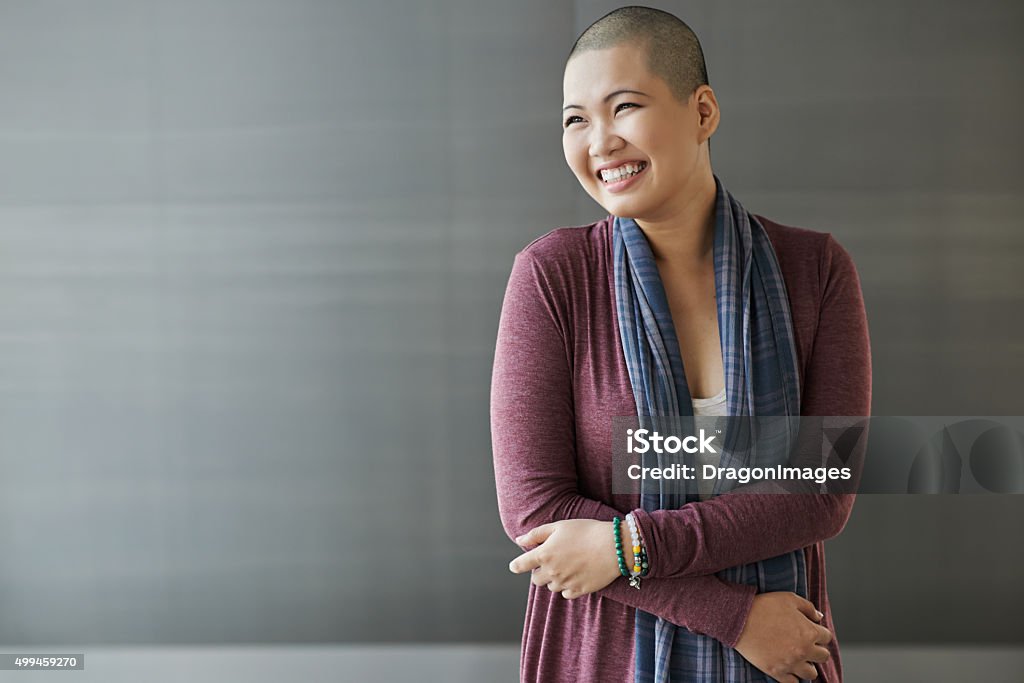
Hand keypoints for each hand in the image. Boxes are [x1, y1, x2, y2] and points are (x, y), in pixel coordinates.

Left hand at [507, 520, 621, 598]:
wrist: (613, 546)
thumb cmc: (586, 531)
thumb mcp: (558, 526)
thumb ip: (536, 534)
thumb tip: (519, 540)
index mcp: (544, 554)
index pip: (520, 565)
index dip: (516, 565)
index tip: (516, 566)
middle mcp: (552, 572)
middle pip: (536, 579)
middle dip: (539, 571)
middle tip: (552, 561)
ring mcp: (565, 583)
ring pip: (552, 587)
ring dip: (555, 579)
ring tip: (568, 565)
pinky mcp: (579, 591)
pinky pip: (566, 594)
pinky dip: (567, 587)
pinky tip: (576, 575)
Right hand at [733, 592, 831, 681]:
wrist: (740, 620)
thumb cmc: (764, 607)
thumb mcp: (789, 598)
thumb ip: (808, 607)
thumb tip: (819, 617)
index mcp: (809, 632)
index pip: (827, 637)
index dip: (820, 633)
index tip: (812, 631)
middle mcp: (804, 650)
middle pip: (823, 657)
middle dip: (817, 650)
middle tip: (806, 644)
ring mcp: (791, 663)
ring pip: (811, 673)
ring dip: (807, 665)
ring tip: (798, 658)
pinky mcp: (777, 672)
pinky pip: (794, 682)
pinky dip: (793, 676)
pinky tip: (788, 667)